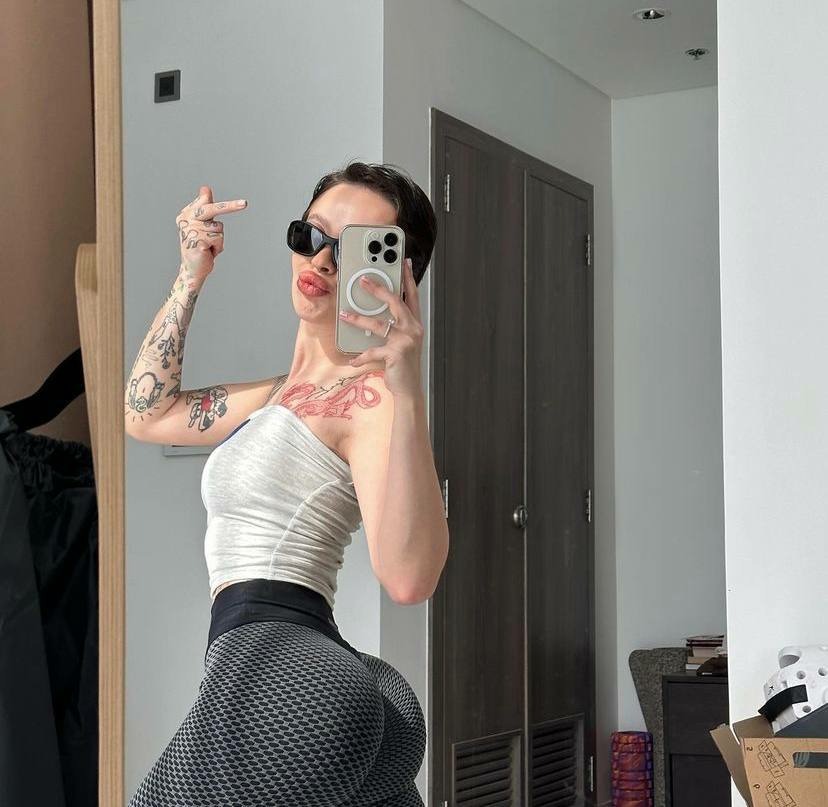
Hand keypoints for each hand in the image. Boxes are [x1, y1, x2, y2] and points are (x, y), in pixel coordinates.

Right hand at [175, 185, 247, 279]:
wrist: (193, 270)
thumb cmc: (200, 247)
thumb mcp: (203, 225)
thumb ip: (205, 207)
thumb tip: (205, 188)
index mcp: (185, 214)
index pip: (205, 203)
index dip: (216, 202)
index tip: (214, 192)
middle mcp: (186, 220)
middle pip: (211, 209)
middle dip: (229, 206)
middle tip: (245, 204)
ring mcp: (191, 230)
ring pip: (219, 227)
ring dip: (218, 239)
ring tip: (208, 247)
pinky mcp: (198, 241)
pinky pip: (218, 238)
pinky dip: (218, 247)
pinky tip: (208, 252)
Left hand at [339, 258, 423, 398]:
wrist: (409, 390)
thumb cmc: (403, 365)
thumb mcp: (402, 342)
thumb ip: (394, 327)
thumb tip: (375, 314)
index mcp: (415, 324)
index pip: (413, 296)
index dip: (408, 278)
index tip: (403, 263)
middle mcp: (413, 330)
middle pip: (396, 302)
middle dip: (378, 289)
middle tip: (363, 280)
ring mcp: (406, 341)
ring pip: (379, 324)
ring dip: (358, 319)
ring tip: (344, 315)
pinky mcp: (396, 354)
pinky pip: (372, 351)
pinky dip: (360, 357)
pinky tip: (352, 361)